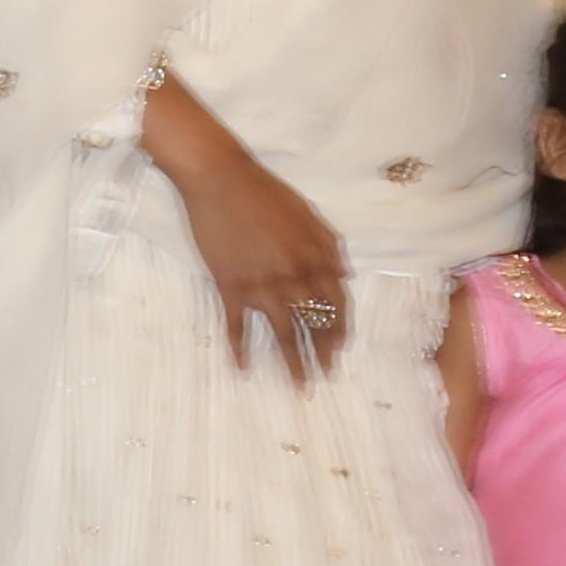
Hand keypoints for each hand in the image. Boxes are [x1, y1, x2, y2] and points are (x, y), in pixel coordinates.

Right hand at [146, 73, 350, 378]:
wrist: (220, 178)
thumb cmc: (265, 193)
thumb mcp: (310, 215)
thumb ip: (330, 247)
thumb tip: (345, 276)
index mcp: (317, 259)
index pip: (336, 306)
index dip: (339, 332)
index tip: (339, 354)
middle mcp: (294, 277)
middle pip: (313, 325)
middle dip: (320, 356)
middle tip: (322, 380)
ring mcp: (261, 284)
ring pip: (282, 332)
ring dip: (291, 362)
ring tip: (298, 386)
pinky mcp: (229, 285)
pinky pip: (236, 325)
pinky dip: (239, 349)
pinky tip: (242, 369)